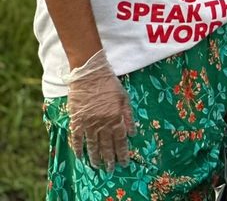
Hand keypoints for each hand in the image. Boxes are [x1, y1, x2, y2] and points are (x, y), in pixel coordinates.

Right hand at [65, 49, 135, 170]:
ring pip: (92, 145)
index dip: (122, 153)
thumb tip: (133, 133)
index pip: (120, 141)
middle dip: (109, 159)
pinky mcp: (76, 120)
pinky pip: (77, 138)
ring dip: (95, 157)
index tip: (123, 163)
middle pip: (106, 146)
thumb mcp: (125, 98)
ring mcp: (88, 123)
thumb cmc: (110, 84)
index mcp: (116, 118)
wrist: (90, 75)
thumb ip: (128, 117)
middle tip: (111, 170)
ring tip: (97, 167)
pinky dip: (78, 148)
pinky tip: (80, 157)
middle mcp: (102, 123)